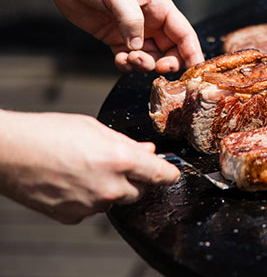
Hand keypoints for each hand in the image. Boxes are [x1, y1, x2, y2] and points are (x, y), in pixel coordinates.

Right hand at [0, 110, 180, 223]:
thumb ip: (126, 143)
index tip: (170, 172)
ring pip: (115, 200)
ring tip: (85, 168)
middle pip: (140, 190)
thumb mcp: (95, 128)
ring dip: (110, 188)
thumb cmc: (48, 133)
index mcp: (120, 161)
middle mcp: (110, 188)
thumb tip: (147, 152)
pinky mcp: (73, 216)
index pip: (162, 175)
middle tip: (116, 162)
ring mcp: (91, 206)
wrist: (9, 152)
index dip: (168, 172)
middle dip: (135, 178)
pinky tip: (72, 181)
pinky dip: (88, 198)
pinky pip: (92, 209)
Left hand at [46, 0, 203, 72]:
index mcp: (159, 7)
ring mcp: (133, 31)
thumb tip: (138, 47)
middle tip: (157, 68)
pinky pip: (128, 59)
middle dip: (168, 63)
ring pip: (150, 57)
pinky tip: (119, 60)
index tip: (195, 71)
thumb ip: (130, 19)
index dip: (193, 53)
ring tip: (129, 59)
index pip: (184, 33)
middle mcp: (151, 21)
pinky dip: (126, 65)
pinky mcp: (115, 38)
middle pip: (171, 50)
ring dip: (144, 64)